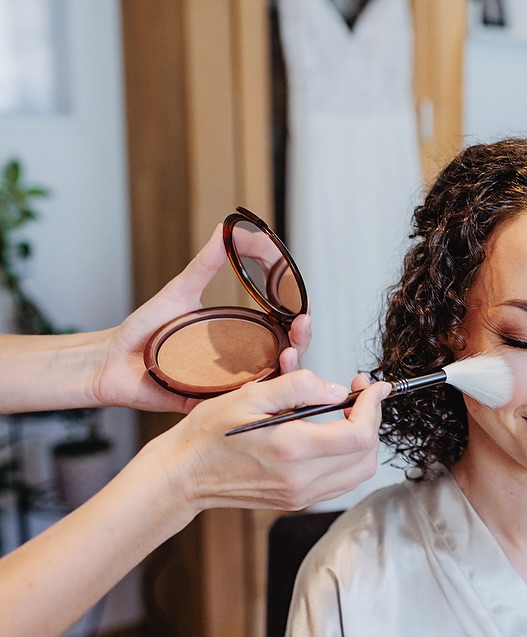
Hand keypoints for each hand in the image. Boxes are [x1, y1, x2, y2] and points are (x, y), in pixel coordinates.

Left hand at [93, 224, 312, 412]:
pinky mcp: (214, 403)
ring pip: (272, 379)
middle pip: (285, 351)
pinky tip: (270, 381)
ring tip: (289, 352)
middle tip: (302, 325)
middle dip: (301, 339)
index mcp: (240, 333)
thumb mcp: (179, 292)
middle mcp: (240, 359)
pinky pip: (242, 403)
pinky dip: (261, 394)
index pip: (280, 324)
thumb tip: (224, 230)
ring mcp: (229, 383)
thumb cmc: (143, 331)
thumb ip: (205, 264)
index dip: (297, 315)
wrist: (110, 363)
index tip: (302, 304)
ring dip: (289, 366)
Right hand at [149, 370, 390, 512]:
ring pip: (360, 472)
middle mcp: (302, 479)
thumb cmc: (209, 434)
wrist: (184, 475)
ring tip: (348, 413)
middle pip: (367, 455)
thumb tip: (337, 390)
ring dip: (364, 440)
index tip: (373, 386)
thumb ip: (300, 387)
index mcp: (292, 449)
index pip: (359, 434)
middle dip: (372, 420)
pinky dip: (350, 458)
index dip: (373, 407)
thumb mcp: (251, 395)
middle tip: (359, 395)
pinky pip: (342, 482)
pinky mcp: (297, 501)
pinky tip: (334, 435)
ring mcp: (301, 495)